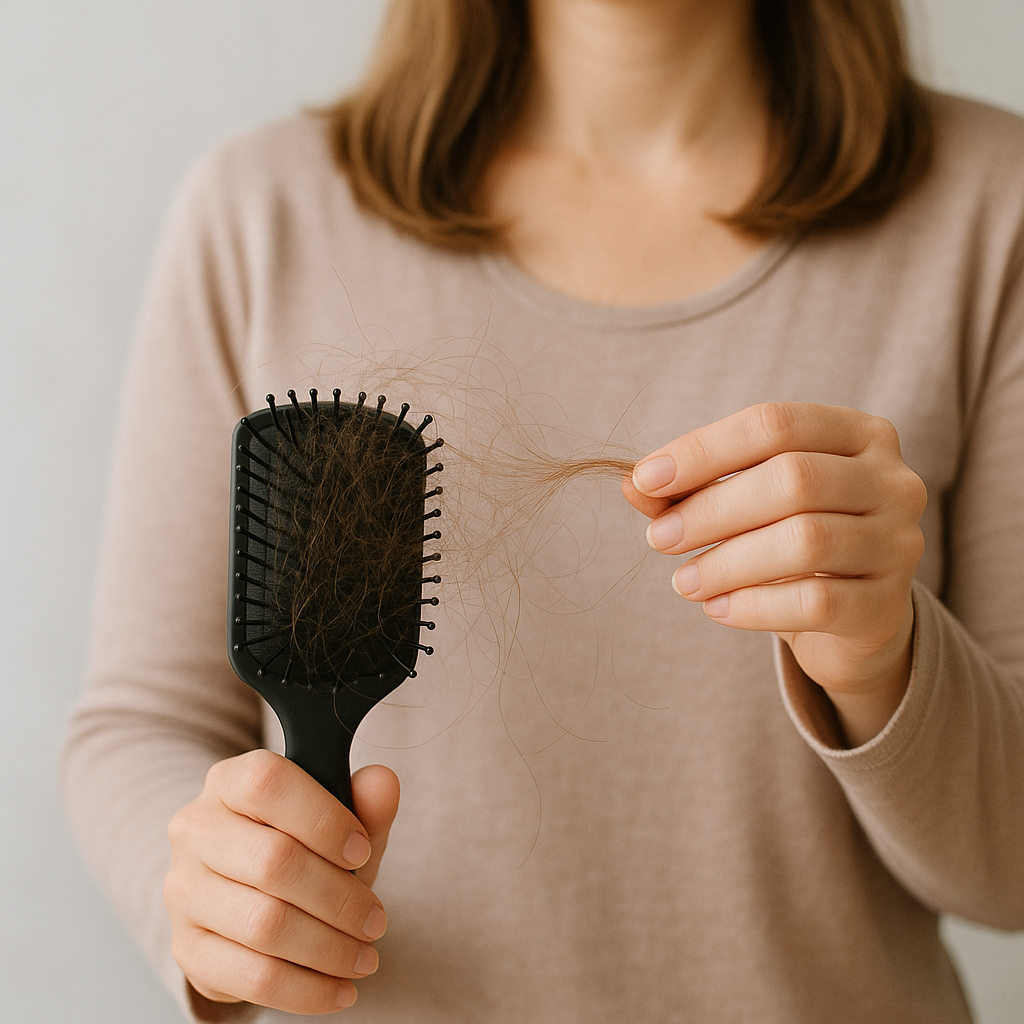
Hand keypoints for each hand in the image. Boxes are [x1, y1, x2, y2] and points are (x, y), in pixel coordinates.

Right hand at [165, 750, 399, 1015]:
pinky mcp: (188, 948)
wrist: (253, 895)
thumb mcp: (339, 820)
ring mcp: (184, 891)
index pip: (268, 784)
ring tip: (365, 957)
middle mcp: (196, 830)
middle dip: (340, 899)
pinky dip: (304, 990)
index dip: (324, 819)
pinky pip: (250, 976)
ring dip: (328, 949)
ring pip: (264, 924)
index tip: (363, 849)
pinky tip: (338, 989)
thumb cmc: (304, 846)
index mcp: (230, 781)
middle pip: (273, 862)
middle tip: (377, 922)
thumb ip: (365, 801)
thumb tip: (384, 782)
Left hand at [622, 402, 926, 746]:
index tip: (646, 478)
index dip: (704, 449)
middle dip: (711, 510)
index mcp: (858, 434)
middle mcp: (892, 481)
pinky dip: (753, 605)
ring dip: (727, 562)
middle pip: (793, 479)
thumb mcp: (743, 505)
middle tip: (659, 538)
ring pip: (806, 541)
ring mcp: (899, 543)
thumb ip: (691, 490)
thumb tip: (633, 484)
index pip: (775, 423)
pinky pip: (815, 602)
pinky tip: (717, 608)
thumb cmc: (787, 541)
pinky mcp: (887, 606)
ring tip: (683, 581)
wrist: (851, 618)